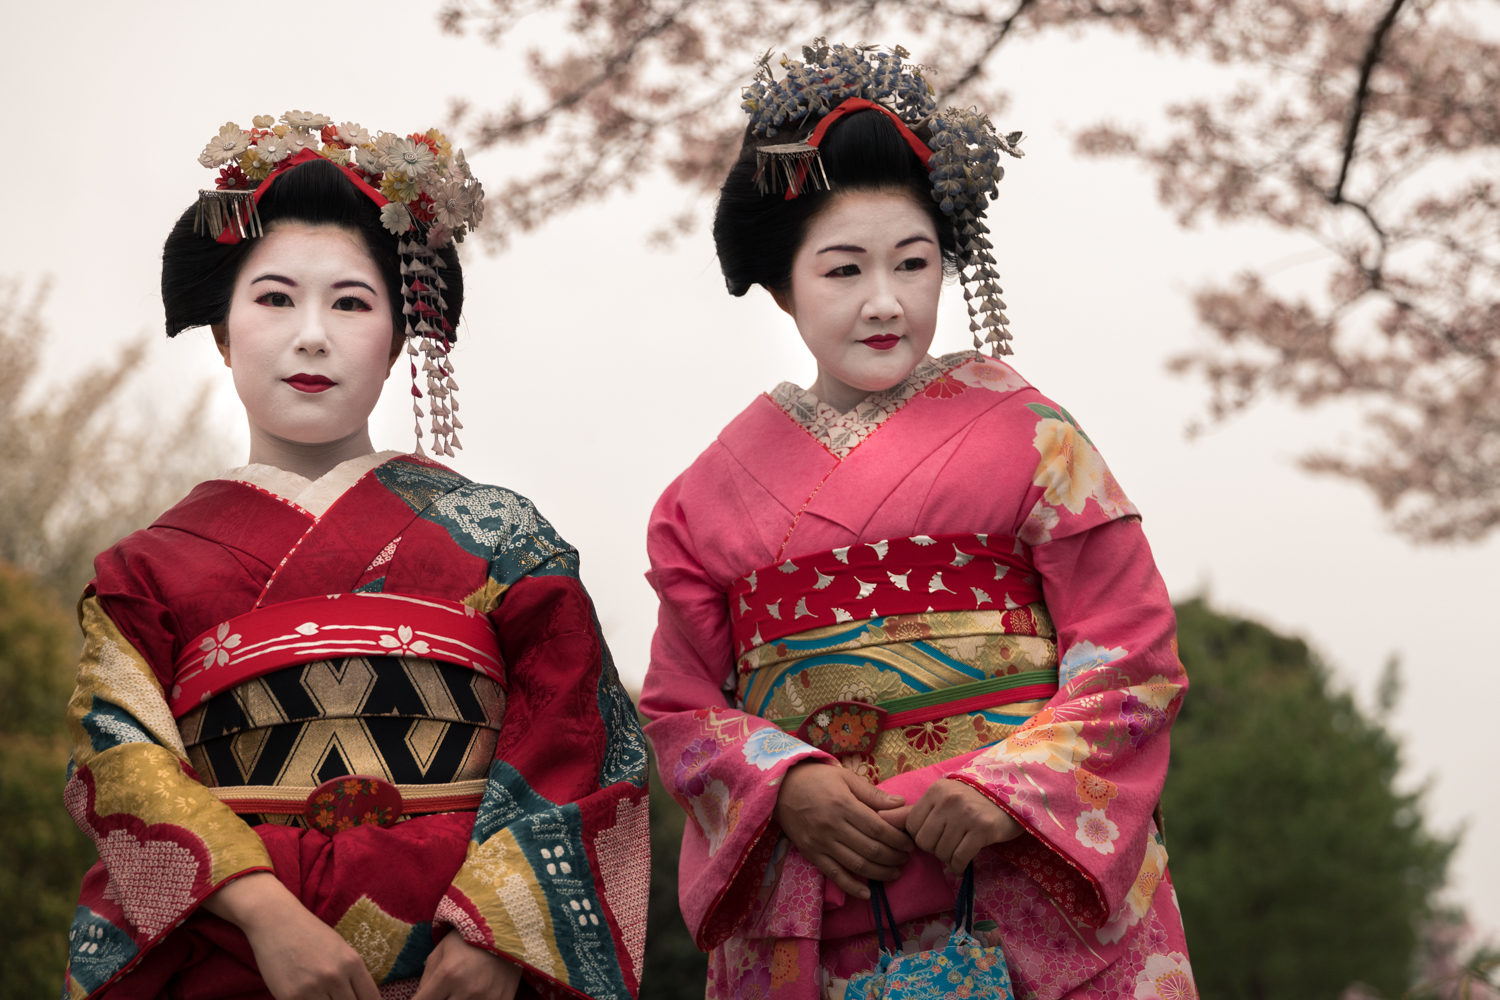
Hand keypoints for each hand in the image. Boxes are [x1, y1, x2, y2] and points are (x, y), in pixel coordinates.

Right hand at [203, 872, 379, 999]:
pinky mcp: (291, 997)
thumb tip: (360, 997)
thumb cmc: (309, 934)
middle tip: (337, 998)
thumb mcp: (340, 948)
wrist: (275, 921)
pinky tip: (307, 997)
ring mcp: (313, 988)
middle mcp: (335, 976)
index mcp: (352, 962)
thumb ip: (352, 974)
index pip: (371, 998)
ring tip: (322, 996)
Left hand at [412, 931, 522, 999]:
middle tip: (445, 991)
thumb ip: (426, 980)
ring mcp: (488, 998)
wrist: (508, 929)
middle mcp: (467, 990)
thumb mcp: (441, 951)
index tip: (423, 997)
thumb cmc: (469, 938)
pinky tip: (476, 994)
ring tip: (460, 989)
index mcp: (448, 974)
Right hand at [773, 761, 913, 898]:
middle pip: (871, 849)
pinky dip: (852, 887)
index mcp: (843, 805)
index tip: (909, 843)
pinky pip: (834, 875)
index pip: (878, 828)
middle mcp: (832, 826)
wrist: (780, 788)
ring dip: (880, 873)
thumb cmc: (816, 779)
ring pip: (856, 865)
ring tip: (895, 873)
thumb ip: (872, 793)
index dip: (897, 839)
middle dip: (893, 857)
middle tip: (906, 858)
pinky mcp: (811, 854)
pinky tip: (867, 893)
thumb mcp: (845, 777)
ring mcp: (821, 843)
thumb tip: (900, 804)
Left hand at [879, 778, 1021, 873]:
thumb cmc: (971, 800)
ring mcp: (967, 814)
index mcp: (936, 791)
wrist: (1010, 798)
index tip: (935, 835)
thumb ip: (909, 811)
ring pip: (941, 852)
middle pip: (925, 841)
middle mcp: (949, 800)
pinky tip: (963, 860)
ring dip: (948, 857)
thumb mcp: (940, 799)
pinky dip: (958, 865)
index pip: (912, 826)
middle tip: (947, 843)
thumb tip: (877, 816)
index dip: (920, 836)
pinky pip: (959, 859)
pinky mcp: (983, 829)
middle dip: (933, 848)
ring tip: (958, 848)